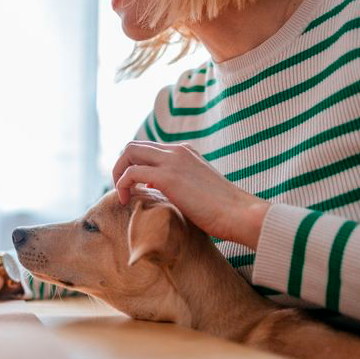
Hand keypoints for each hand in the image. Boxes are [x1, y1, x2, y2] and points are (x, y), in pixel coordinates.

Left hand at [113, 141, 269, 248]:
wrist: (240, 214)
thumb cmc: (223, 210)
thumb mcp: (198, 188)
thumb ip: (181, 183)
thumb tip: (163, 191)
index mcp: (185, 151)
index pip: (148, 149)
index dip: (135, 165)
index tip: (136, 187)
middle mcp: (177, 151)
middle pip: (134, 146)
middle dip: (121, 166)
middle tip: (123, 189)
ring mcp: (172, 161)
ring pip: (129, 152)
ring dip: (118, 174)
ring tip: (123, 196)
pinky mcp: (167, 177)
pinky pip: (131, 173)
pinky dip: (122, 185)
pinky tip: (126, 201)